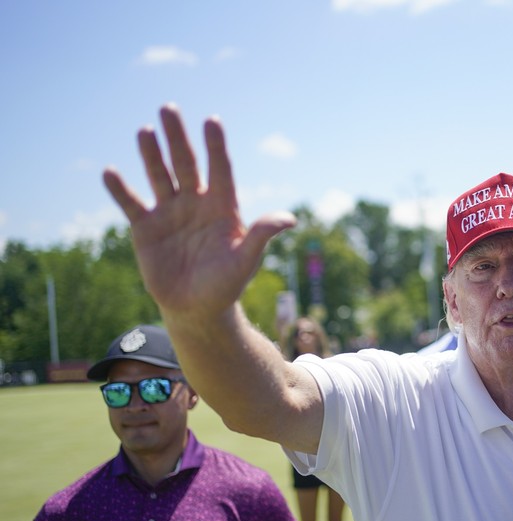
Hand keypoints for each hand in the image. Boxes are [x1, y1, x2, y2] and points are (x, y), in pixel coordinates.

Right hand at [103, 105, 295, 318]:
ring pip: (158, 176)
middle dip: (178, 138)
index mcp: (222, 206)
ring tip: (144, 131)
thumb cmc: (227, 284)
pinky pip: (131, 204)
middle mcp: (195, 202)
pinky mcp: (145, 228)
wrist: (197, 308)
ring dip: (150, 154)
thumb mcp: (246, 260)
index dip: (216, 146)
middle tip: (168, 108)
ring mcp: (169, 212)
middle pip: (186, 164)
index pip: (220, 169)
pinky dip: (120, 190)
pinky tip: (110, 172)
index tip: (212, 120)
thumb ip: (262, 236)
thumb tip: (290, 219)